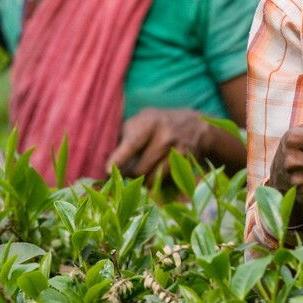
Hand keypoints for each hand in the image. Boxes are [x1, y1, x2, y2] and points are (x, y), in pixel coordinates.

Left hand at [106, 107, 244, 180]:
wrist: (196, 125)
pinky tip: (155, 173)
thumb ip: (124, 137)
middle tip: (124, 174)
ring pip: (151, 180)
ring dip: (142, 181)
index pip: (132, 143)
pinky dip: (156, 182)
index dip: (118, 159)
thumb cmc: (159, 123)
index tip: (108, 170)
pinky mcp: (185, 164)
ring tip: (140, 173)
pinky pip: (164, 182)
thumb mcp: (142, 120)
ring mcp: (177, 151)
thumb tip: (106, 163)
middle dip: (129, 175)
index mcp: (151, 121)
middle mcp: (166, 136)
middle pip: (140, 169)